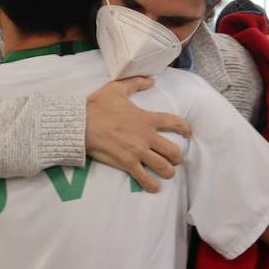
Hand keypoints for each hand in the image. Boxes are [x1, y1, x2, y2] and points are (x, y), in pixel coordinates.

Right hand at [85, 77, 190, 192]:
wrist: (80, 124)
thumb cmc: (97, 106)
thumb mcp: (116, 88)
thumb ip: (136, 83)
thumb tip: (151, 80)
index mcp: (147, 118)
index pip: (175, 123)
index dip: (185, 129)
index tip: (188, 133)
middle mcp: (146, 136)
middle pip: (173, 151)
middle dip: (178, 157)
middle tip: (176, 159)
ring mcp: (137, 151)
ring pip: (163, 167)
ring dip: (168, 172)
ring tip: (168, 173)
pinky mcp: (127, 163)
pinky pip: (144, 178)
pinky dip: (151, 185)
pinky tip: (155, 187)